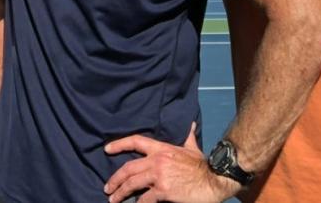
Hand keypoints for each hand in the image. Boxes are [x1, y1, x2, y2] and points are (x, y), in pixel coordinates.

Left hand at [104, 125, 239, 202]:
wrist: (214, 179)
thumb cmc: (203, 165)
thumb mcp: (192, 148)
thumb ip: (188, 136)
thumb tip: (191, 125)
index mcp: (162, 148)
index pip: (135, 141)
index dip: (119, 144)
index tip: (106, 149)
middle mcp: (157, 160)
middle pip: (128, 167)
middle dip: (115, 179)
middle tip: (107, 188)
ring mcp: (159, 176)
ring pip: (132, 183)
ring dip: (120, 192)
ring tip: (113, 199)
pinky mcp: (163, 191)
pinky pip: (145, 199)